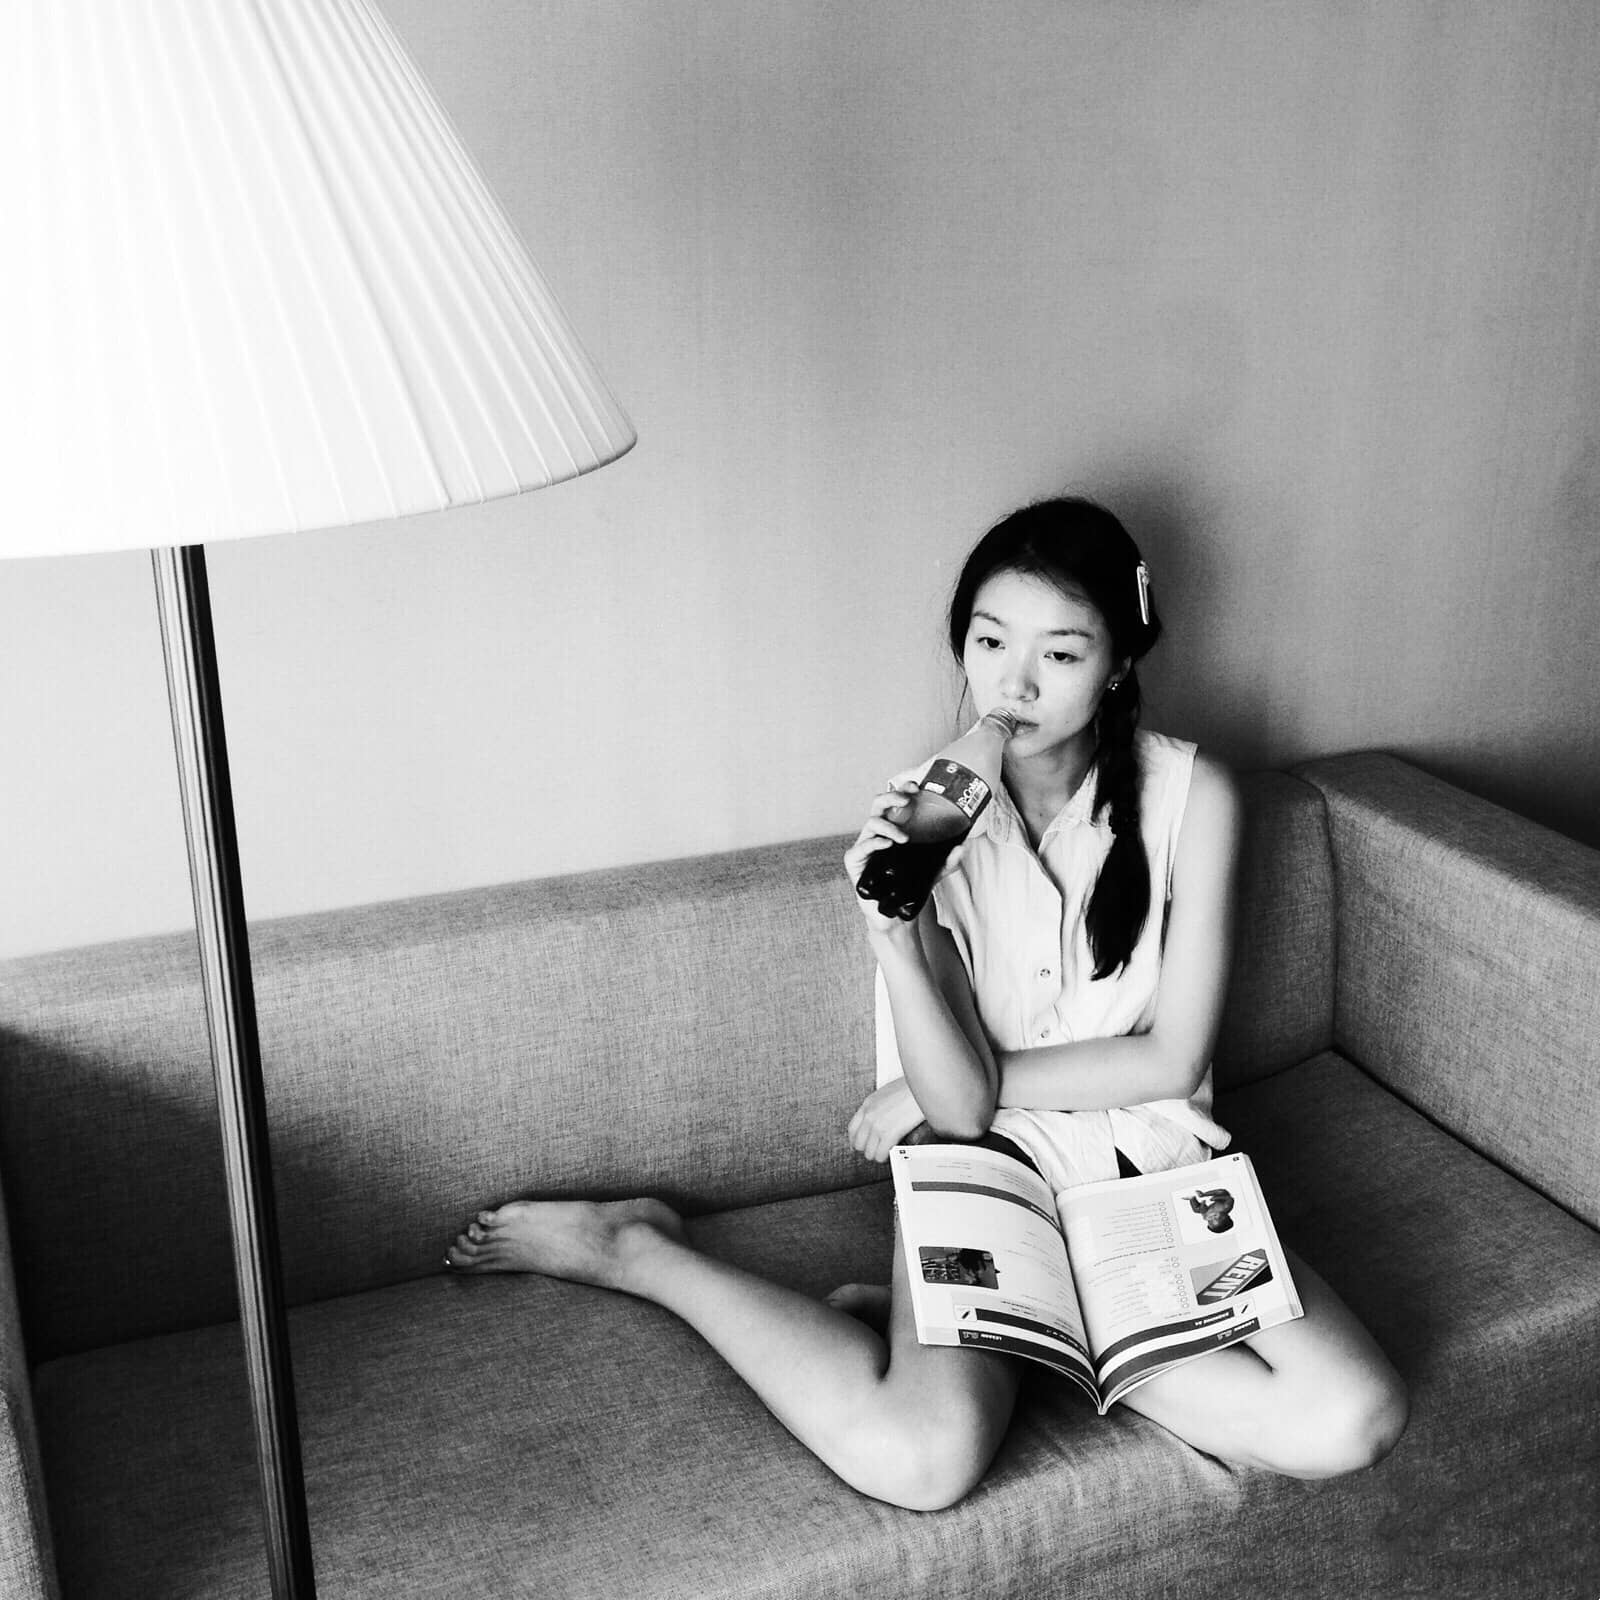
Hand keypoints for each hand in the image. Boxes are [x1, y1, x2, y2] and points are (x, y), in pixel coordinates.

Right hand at [844, 779, 970, 932]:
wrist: (890, 913)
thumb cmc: (906, 886)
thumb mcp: (932, 873)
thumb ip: (947, 862)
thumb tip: (961, 848)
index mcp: (893, 828)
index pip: (895, 802)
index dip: (903, 789)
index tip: (916, 786)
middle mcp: (878, 833)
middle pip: (879, 804)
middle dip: (892, 797)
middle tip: (907, 801)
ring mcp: (864, 845)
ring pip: (871, 822)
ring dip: (889, 826)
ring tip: (904, 838)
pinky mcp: (855, 861)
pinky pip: (861, 847)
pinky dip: (874, 843)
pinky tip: (886, 845)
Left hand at [848, 1077, 927, 1162]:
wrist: (923, 1085)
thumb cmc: (912, 1087)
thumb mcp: (888, 1093)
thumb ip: (881, 1106)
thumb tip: (883, 1118)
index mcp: (868, 1104)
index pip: (852, 1129)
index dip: (856, 1141)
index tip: (861, 1145)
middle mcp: (869, 1115)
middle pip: (858, 1143)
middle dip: (868, 1149)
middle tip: (878, 1150)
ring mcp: (877, 1125)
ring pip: (869, 1152)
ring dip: (878, 1155)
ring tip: (887, 1152)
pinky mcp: (889, 1133)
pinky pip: (881, 1154)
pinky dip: (886, 1157)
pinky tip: (893, 1152)